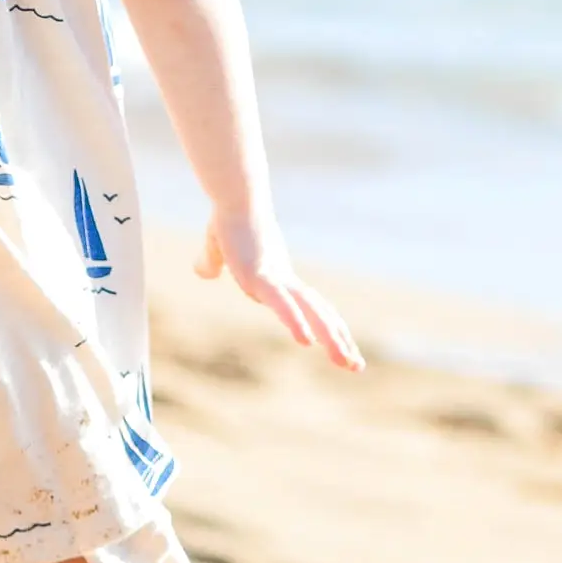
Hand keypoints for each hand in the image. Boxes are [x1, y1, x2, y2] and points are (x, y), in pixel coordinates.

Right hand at [196, 211, 363, 369]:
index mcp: (280, 280)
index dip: (328, 328)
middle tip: (358, 367)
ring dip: (330, 339)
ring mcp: (275, 279)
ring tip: (348, 363)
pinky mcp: (261, 275)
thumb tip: (203, 272)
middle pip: (320, 315)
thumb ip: (212, 262)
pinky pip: (281, 304)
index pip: (312, 309)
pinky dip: (295, 321)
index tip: (344, 348)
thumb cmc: (229, 218)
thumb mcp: (217, 248)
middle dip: (339, 341)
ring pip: (311, 313)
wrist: (234, 195)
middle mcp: (285, 282)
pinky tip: (306, 340)